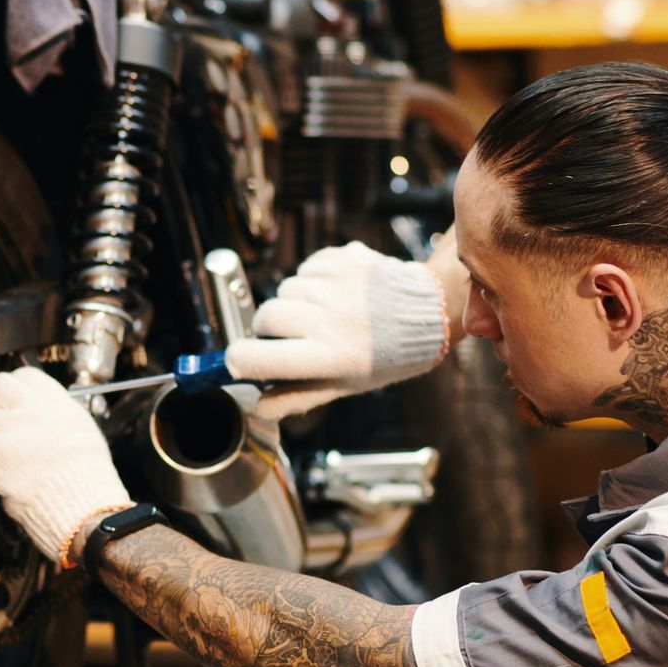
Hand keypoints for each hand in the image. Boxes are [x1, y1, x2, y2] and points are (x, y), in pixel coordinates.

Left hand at [0, 367, 133, 567]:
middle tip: (2, 426)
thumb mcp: (83, 433)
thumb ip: (57, 416)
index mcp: (58, 403)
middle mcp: (32, 409)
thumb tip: (40, 412)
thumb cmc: (87, 480)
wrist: (82, 509)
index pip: (26, 376)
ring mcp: (10, 428)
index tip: (16, 404)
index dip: (18, 391)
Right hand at [223, 242, 448, 419]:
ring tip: (322, 313)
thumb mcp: (346, 385)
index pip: (261, 358)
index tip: (238, 362)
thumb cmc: (387, 356)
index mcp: (332, 357)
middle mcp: (333, 319)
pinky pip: (306, 268)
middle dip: (266, 327)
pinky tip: (334, 293)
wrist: (429, 313)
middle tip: (287, 336)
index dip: (240, 360)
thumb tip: (258, 406)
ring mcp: (339, 285)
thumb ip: (298, 396)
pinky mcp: (345, 259)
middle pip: (266, 316)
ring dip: (293, 302)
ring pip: (285, 289)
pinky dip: (312, 280)